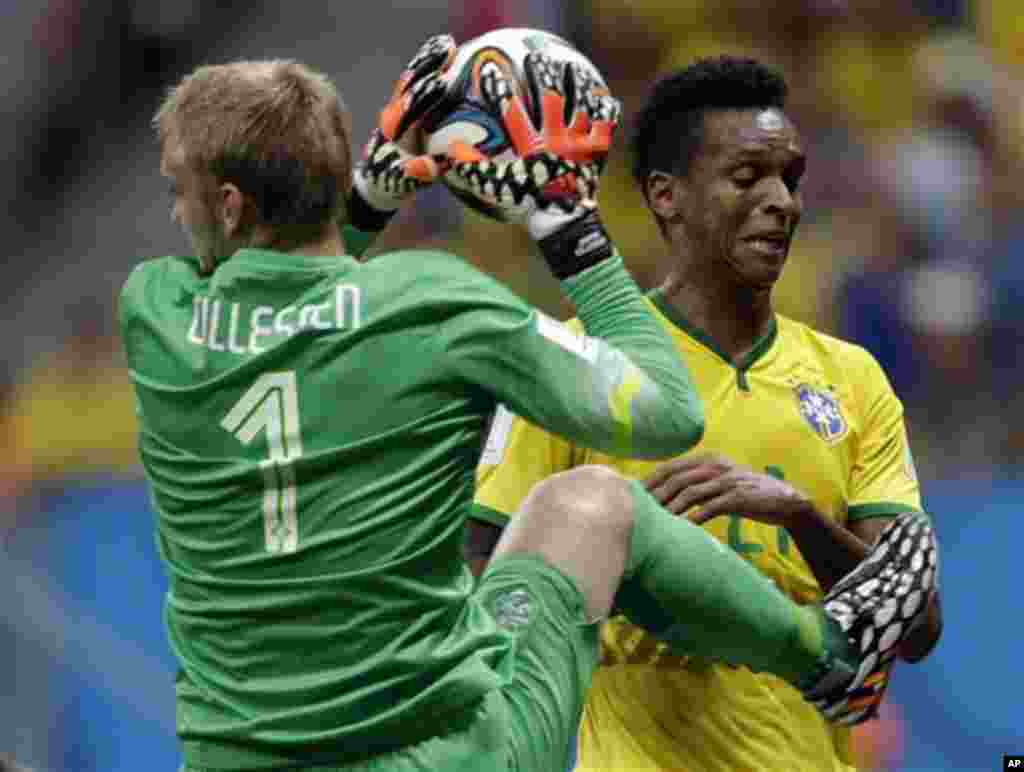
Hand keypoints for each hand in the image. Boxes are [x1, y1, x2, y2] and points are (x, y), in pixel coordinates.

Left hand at [349, 34, 455, 229]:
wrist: (378, 179)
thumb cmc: (391, 181)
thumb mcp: (404, 181)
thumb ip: (416, 173)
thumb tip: (432, 165)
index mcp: (392, 127)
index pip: (408, 105)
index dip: (424, 94)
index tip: (442, 83)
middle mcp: (394, 112)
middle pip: (411, 84)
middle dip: (428, 68)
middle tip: (449, 52)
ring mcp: (401, 107)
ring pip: (413, 78)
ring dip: (428, 61)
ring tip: (448, 44)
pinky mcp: (409, 107)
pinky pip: (418, 83)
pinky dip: (428, 67)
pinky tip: (444, 51)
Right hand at [443, 52, 620, 276]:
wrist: (564, 222)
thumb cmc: (529, 203)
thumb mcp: (497, 187)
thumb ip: (474, 167)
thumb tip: (450, 151)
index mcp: (529, 144)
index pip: (510, 110)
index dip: (498, 89)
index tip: (488, 70)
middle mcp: (554, 137)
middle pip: (548, 96)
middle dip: (540, 74)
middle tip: (534, 58)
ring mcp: (577, 142)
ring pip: (578, 104)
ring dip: (574, 83)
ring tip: (570, 67)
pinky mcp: (595, 151)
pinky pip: (604, 126)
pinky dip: (605, 112)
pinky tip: (606, 98)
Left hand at [644, 453, 812, 528]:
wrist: (787, 501)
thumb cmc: (747, 495)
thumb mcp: (720, 484)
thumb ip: (696, 485)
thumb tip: (665, 496)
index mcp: (709, 459)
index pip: (671, 467)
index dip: (651, 480)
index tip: (633, 495)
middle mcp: (716, 466)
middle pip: (677, 478)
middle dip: (655, 494)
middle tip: (638, 511)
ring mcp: (728, 480)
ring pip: (690, 492)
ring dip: (671, 507)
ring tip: (655, 521)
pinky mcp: (739, 497)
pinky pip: (711, 508)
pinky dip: (694, 518)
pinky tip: (683, 529)